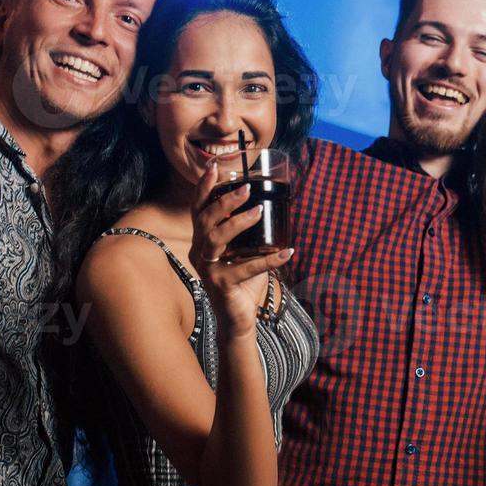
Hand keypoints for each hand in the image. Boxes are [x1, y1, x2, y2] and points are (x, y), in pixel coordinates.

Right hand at [189, 160, 294, 339]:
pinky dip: (268, 260)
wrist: (238, 318)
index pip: (199, 209)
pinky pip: (245, 268)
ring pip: (216, 239)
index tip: (214, 167)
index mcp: (203, 240)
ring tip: (258, 211)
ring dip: (237, 222)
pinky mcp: (221, 285)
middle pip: (205, 220)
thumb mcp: (244, 251)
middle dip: (224, 201)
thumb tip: (271, 205)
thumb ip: (249, 232)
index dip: (204, 187)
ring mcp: (208, 269)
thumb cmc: (242, 281)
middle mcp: (200, 252)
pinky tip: (286, 252)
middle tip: (245, 189)